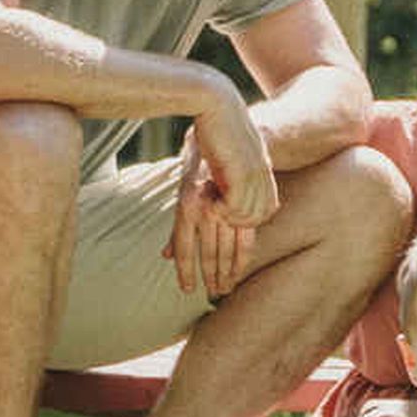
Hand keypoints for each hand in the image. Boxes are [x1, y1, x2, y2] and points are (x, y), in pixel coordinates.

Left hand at [164, 157, 262, 300]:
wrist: (221, 122)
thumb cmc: (197, 160)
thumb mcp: (182, 191)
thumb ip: (177, 228)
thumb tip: (166, 256)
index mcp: (187, 204)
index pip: (185, 247)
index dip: (185, 271)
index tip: (188, 289)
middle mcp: (207, 206)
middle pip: (209, 252)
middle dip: (210, 276)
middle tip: (213, 294)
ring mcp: (230, 203)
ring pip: (230, 248)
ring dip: (228, 271)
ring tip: (226, 287)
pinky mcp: (250, 200)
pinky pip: (248, 234)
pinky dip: (245, 254)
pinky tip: (241, 267)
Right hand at [190, 83, 279, 227]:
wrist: (214, 98)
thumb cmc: (211, 120)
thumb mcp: (225, 146)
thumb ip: (229, 165)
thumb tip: (216, 181)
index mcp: (261, 166)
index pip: (266, 207)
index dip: (245, 216)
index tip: (221, 208)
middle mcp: (263, 171)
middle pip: (260, 215)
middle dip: (236, 221)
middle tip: (213, 210)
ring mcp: (254, 172)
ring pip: (249, 215)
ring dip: (226, 217)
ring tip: (208, 207)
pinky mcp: (241, 171)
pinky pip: (236, 207)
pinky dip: (221, 212)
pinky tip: (207, 202)